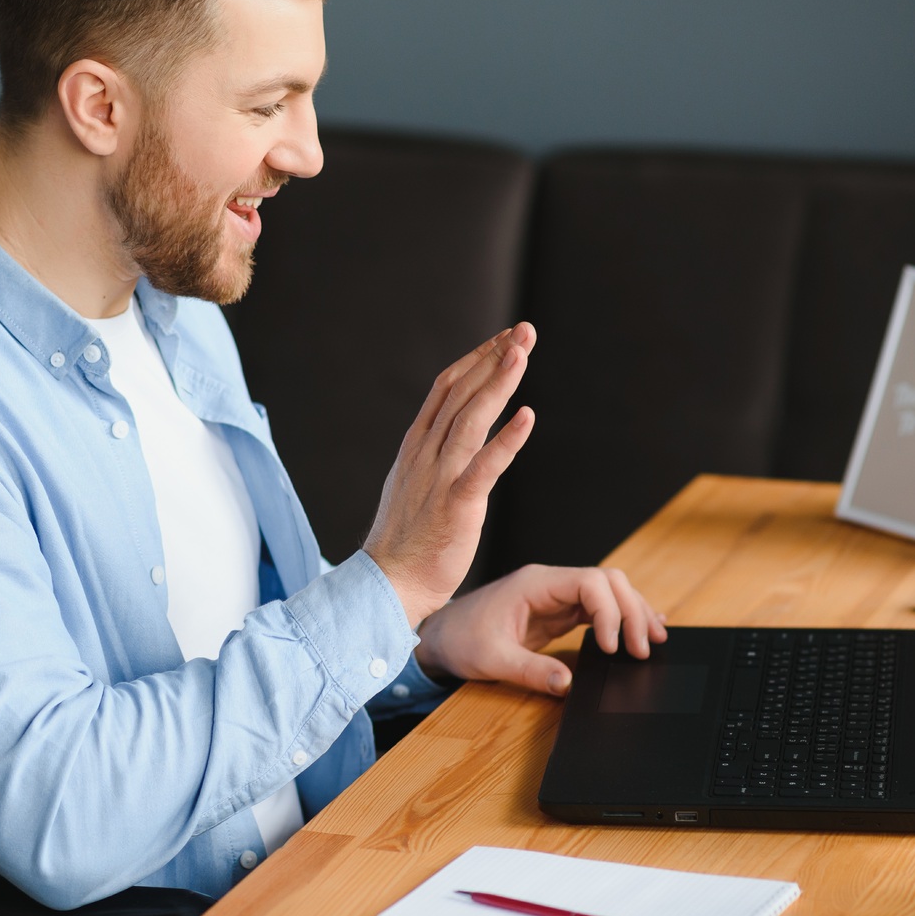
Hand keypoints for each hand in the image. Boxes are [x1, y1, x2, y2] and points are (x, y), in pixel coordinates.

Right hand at [363, 324, 537, 625]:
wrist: (387, 585)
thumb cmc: (404, 543)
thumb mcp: (413, 486)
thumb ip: (432, 458)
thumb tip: (450, 437)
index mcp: (415, 446)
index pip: (446, 388)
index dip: (476, 360)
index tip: (502, 339)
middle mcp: (425, 453)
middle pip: (461, 392)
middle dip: (494, 357)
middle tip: (525, 330)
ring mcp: (439, 477)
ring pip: (471, 418)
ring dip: (499, 382)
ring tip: (523, 352)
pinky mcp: (456, 505)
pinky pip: (484, 466)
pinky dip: (506, 439)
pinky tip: (527, 416)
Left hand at [414, 564, 666, 696]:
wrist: (439, 636)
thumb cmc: (459, 639)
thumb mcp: (492, 659)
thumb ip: (531, 671)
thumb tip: (567, 685)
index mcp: (534, 584)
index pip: (589, 582)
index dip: (609, 612)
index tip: (613, 646)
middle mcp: (549, 584)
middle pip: (607, 582)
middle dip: (632, 611)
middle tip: (644, 647)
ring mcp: (555, 596)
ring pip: (608, 592)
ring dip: (632, 612)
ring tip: (654, 639)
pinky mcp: (557, 612)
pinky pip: (597, 608)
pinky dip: (619, 619)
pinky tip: (639, 631)